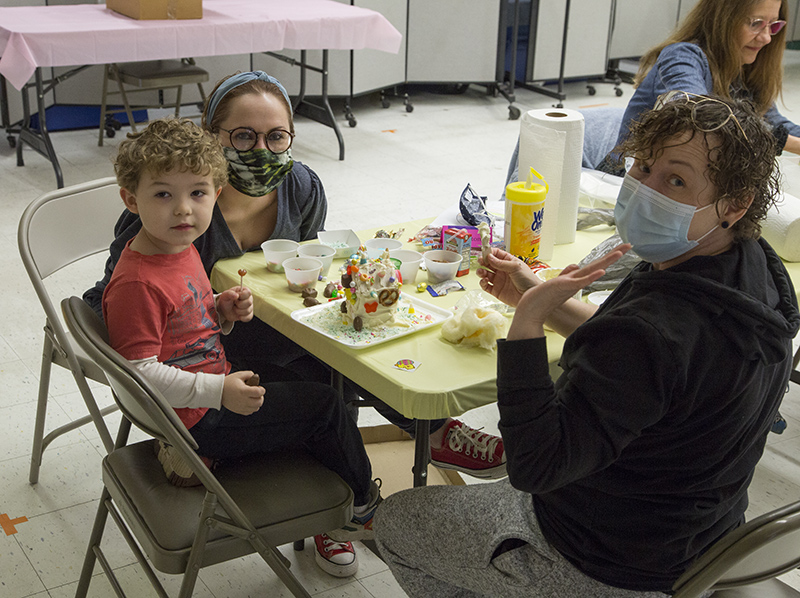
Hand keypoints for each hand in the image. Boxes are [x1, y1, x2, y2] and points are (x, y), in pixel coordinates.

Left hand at [216, 286, 253, 322]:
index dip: (241, 296)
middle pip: (249, 302)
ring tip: (234, 309)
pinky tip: (238, 315)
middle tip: (234, 303)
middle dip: (239, 305)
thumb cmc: (226, 300)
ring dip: (238, 311)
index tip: (235, 297)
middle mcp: (249, 298)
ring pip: (248, 311)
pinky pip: (248, 317)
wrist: (224, 310)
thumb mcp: (225, 295)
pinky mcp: (249, 314)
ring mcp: (250, 307)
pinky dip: (242, 317)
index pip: (248, 293)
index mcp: (244, 291)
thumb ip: (230, 293)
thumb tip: (236, 295)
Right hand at [222, 370, 264, 414]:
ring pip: (256, 408)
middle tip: (256, 393)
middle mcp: (243, 400)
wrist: (218, 392)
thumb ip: (249, 374)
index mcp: (243, 391)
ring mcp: (241, 407)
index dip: (262, 389)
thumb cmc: (228, 383)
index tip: (259, 388)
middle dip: (260, 396)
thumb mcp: (239, 375)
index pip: (259, 392)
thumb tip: (256, 377)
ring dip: (257, 402)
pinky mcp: (239, 411)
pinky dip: (252, 407)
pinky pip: (250, 412)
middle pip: (259, 402)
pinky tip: (248, 402)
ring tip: (252, 397)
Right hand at [476, 248, 538, 306]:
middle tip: (481, 261)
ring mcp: (499, 281)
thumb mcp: (515, 267)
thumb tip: (489, 257)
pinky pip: (485, 286)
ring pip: (485, 274)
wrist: (530, 295)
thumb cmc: (528, 279)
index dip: (489, 253)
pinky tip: (485, 280)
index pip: (496, 254)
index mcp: (508, 262)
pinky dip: (482, 283)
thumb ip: (501, 263)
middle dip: (483, 261)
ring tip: (481, 272)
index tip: (484, 253)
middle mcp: (502, 270)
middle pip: (489, 263)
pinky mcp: (496, 291)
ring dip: (481, 272)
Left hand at [507, 243, 630, 339]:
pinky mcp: (564, 287)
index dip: (607, 257)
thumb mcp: (556, 282)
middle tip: (629, 245)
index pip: (594, 265)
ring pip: (592, 271)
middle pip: (598, 265)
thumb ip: (567, 274)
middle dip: (613, 255)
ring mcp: (571, 284)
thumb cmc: (541, 298)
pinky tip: (601, 272)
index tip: (620, 248)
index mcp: (575, 279)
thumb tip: (575, 266)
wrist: (530, 312)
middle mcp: (576, 281)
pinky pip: (580, 282)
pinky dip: (591, 277)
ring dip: (606, 262)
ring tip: (620, 253)